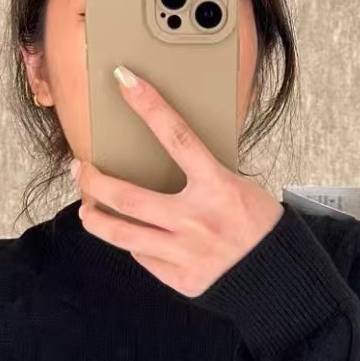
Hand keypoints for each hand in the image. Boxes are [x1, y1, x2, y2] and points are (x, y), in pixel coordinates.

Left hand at [71, 66, 282, 296]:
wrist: (278, 274)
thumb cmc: (258, 224)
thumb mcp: (238, 187)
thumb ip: (202, 177)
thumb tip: (162, 162)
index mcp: (218, 188)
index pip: (177, 137)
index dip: (148, 105)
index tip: (124, 81)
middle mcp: (198, 220)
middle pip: (128, 198)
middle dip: (94, 182)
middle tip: (80, 170)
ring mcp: (187, 253)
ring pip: (123, 236)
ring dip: (96, 219)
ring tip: (87, 209)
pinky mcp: (182, 279)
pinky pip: (145, 260)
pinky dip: (137, 246)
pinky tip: (137, 240)